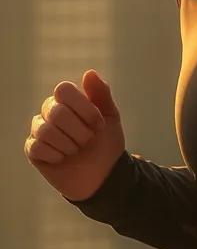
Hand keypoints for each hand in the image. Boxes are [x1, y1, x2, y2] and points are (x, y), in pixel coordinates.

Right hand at [24, 70, 125, 201]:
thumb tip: (90, 72)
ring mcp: (39, 130)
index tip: (100, 125)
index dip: (84, 108)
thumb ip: (101, 93)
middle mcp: (50, 111)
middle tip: (88, 141)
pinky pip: (37, 147)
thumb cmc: (106, 143)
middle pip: (56, 111)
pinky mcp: (33, 150)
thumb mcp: (110, 116)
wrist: (104, 175)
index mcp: (68, 100)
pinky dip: (56, 155)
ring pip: (46, 130)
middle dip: (79, 131)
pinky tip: (63, 159)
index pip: (63, 90)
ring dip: (69, 145)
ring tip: (76, 150)